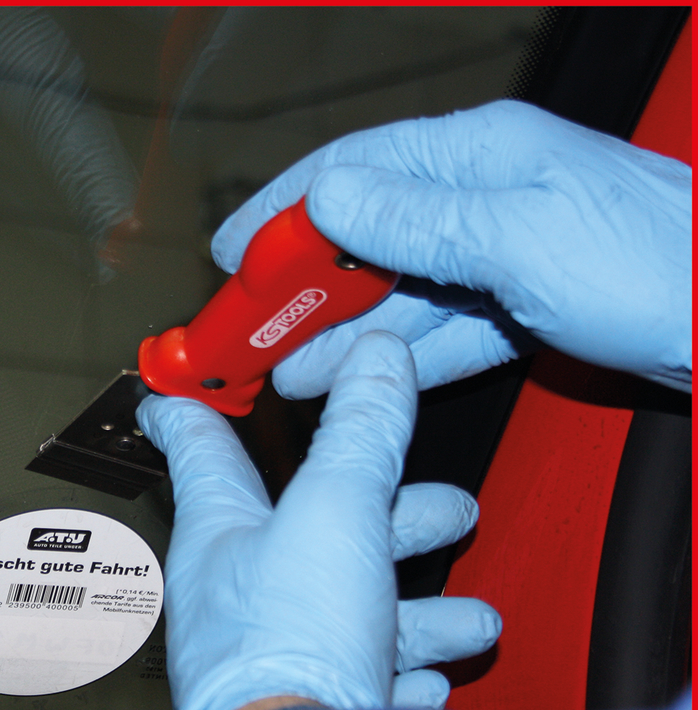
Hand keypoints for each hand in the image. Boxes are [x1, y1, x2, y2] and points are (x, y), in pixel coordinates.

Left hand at [137, 331, 502, 709]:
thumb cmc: (289, 641)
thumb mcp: (337, 509)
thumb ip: (360, 431)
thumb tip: (376, 356)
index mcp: (225, 531)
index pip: (202, 451)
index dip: (194, 412)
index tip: (174, 393)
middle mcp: (241, 592)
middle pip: (314, 531)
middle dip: (385, 513)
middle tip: (435, 502)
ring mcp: (274, 654)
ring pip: (352, 611)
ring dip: (418, 608)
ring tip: (468, 613)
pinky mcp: (309, 708)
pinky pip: (360, 683)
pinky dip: (400, 674)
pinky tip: (428, 679)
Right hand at [212, 100, 691, 396]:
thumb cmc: (663, 263)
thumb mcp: (523, 237)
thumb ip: (417, 220)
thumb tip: (328, 198)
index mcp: (481, 153)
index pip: (354, 170)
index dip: (283, 211)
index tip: (232, 253)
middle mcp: (486, 196)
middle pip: (366, 235)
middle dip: (301, 283)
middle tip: (246, 325)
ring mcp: (506, 253)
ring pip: (398, 291)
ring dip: (339, 331)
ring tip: (283, 369)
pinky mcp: (526, 308)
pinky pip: (443, 331)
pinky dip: (397, 356)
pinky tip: (355, 379)